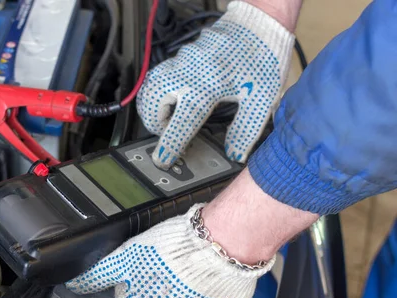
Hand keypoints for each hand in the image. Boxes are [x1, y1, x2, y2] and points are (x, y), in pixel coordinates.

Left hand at [66, 169, 317, 297]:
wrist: (220, 245)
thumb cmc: (174, 250)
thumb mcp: (126, 256)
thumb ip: (99, 274)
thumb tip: (75, 285)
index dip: (137, 281)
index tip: (148, 268)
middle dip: (158, 290)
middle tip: (168, 267)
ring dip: (181, 294)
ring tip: (186, 270)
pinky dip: (204, 296)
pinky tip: (204, 278)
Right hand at [137, 1, 293, 167]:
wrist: (259, 23)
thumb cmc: (262, 58)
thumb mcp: (261, 99)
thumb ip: (246, 130)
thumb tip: (235, 154)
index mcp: (207, 90)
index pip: (179, 124)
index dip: (169, 146)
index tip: (162, 160)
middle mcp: (187, 76)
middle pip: (152, 105)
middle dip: (155, 124)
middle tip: (169, 132)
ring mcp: (180, 63)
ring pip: (149, 89)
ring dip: (153, 107)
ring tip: (169, 117)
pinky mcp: (180, 56)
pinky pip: (157, 76)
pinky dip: (157, 91)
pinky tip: (172, 98)